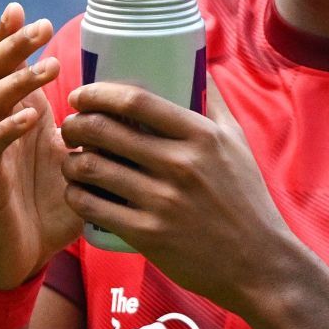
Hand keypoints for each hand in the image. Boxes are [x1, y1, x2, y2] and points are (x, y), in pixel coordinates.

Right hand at [0, 2, 82, 288]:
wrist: (17, 260)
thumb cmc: (48, 211)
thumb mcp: (82, 166)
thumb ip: (102, 140)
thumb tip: (149, 120)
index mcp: (24, 119)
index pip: (14, 68)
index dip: (16, 39)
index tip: (34, 11)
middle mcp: (1, 127)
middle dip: (14, 45)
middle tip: (39, 24)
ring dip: (18, 81)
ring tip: (45, 68)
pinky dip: (8, 129)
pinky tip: (29, 117)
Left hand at [59, 73, 305, 311]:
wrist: (258, 263)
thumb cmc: (247, 199)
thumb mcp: (238, 143)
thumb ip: (215, 104)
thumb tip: (198, 65)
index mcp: (201, 136)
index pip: (135, 100)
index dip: (98, 93)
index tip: (82, 95)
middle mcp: (180, 164)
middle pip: (104, 130)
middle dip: (74, 124)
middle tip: (70, 128)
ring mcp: (162, 201)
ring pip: (90, 168)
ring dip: (70, 161)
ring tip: (72, 161)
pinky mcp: (148, 235)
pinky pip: (93, 207)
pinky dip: (76, 196)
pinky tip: (78, 193)